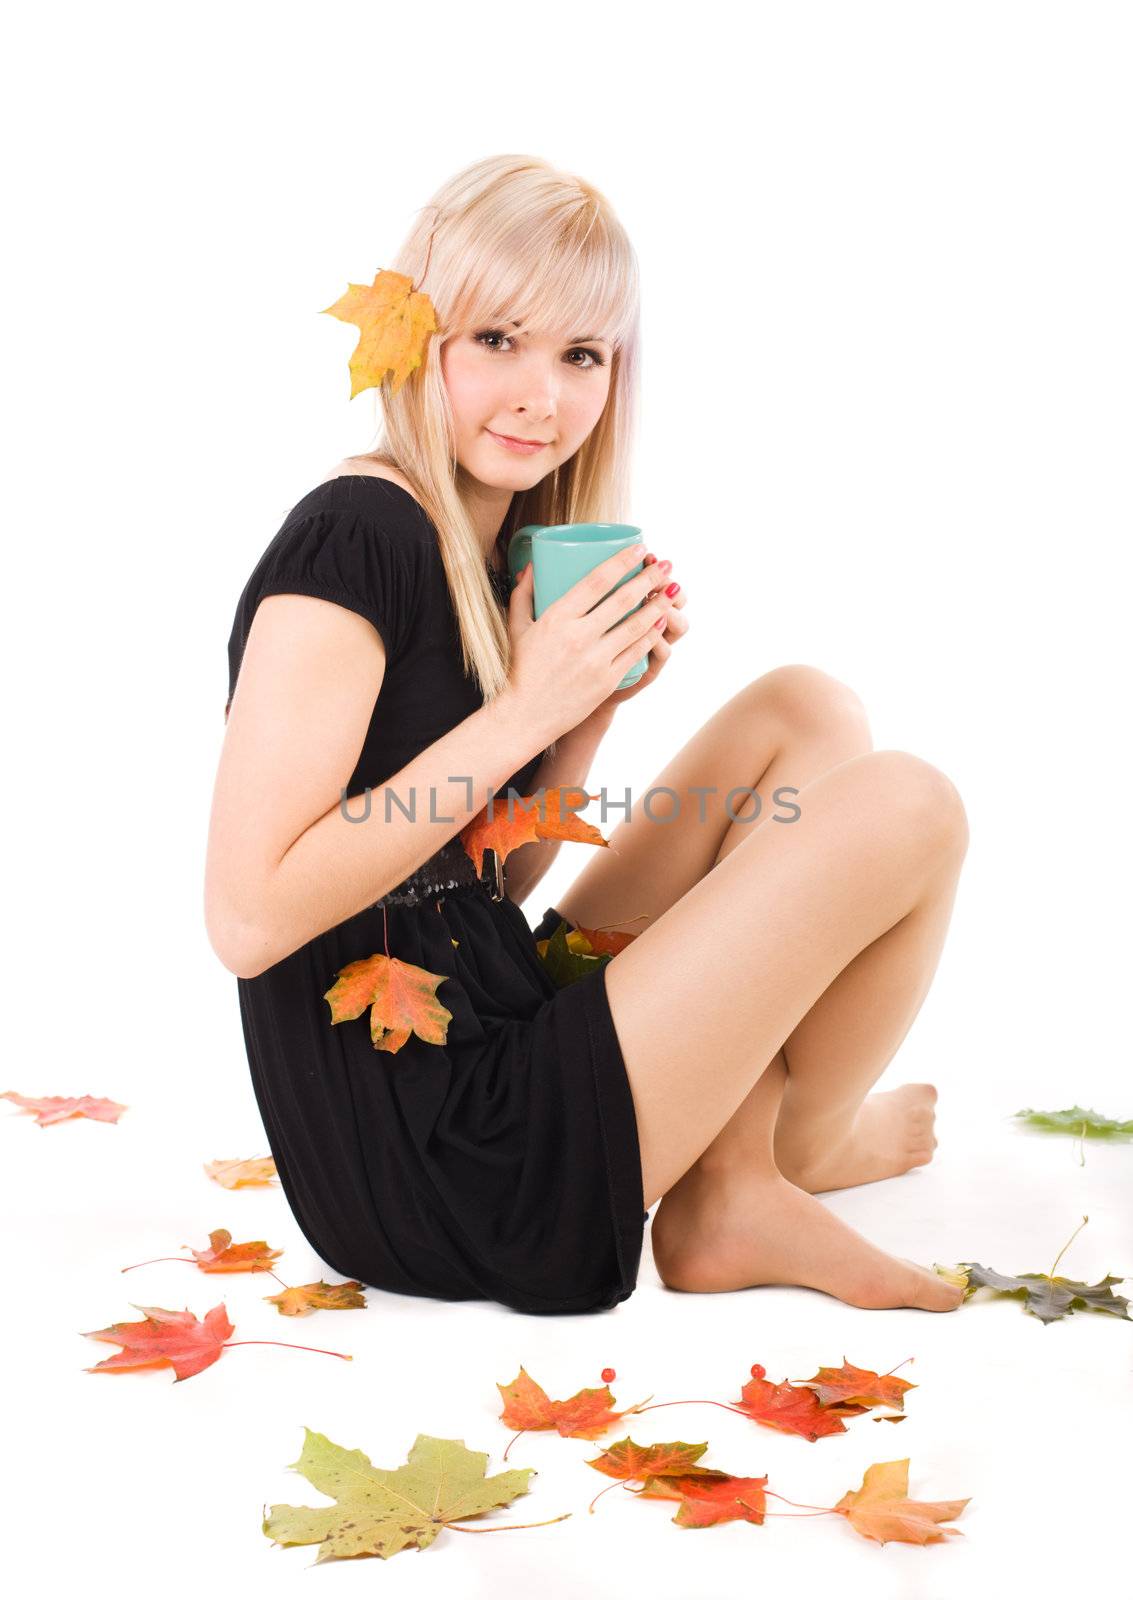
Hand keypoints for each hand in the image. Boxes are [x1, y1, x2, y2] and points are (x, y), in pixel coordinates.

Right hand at [504, 544, 681, 741]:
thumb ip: (523, 594)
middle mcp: (579, 636)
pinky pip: (636, 652)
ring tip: (673, 590)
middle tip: (666, 564)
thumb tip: (531, 567)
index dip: (622, 561)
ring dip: (659, 605)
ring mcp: (595, 660)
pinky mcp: (606, 680)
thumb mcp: (516, 627)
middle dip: (649, 578)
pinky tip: (662, 622)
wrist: (526, 715)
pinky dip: (652, 635)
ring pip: (636, 625)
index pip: (597, 581)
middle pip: (623, 600)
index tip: (640, 549)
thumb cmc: (521, 669)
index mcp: (557, 618)